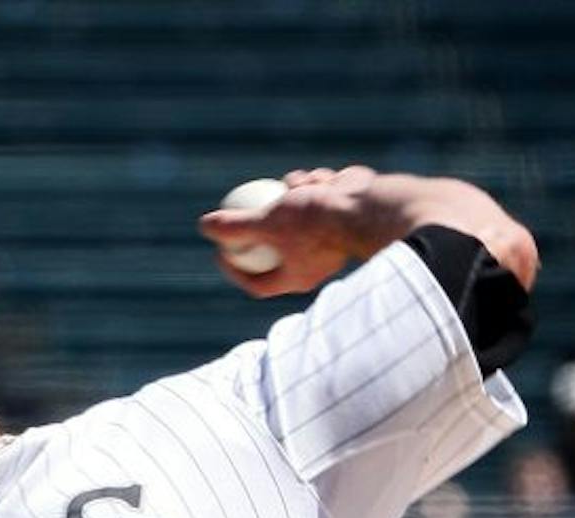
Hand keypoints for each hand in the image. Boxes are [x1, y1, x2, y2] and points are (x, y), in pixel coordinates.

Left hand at [198, 165, 378, 297]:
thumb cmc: (319, 221)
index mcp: (296, 277)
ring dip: (290, 194)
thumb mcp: (268, 223)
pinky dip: (312, 185)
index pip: (256, 282)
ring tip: (295, 186)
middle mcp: (313, 262)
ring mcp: (328, 237)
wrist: (370, 207)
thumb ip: (236, 228)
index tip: (219, 250)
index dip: (233, 268)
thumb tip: (203, 227)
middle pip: (274, 246)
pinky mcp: (339, 213)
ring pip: (294, 213)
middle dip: (261, 223)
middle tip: (240, 210)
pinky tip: (317, 177)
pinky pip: (315, 197)